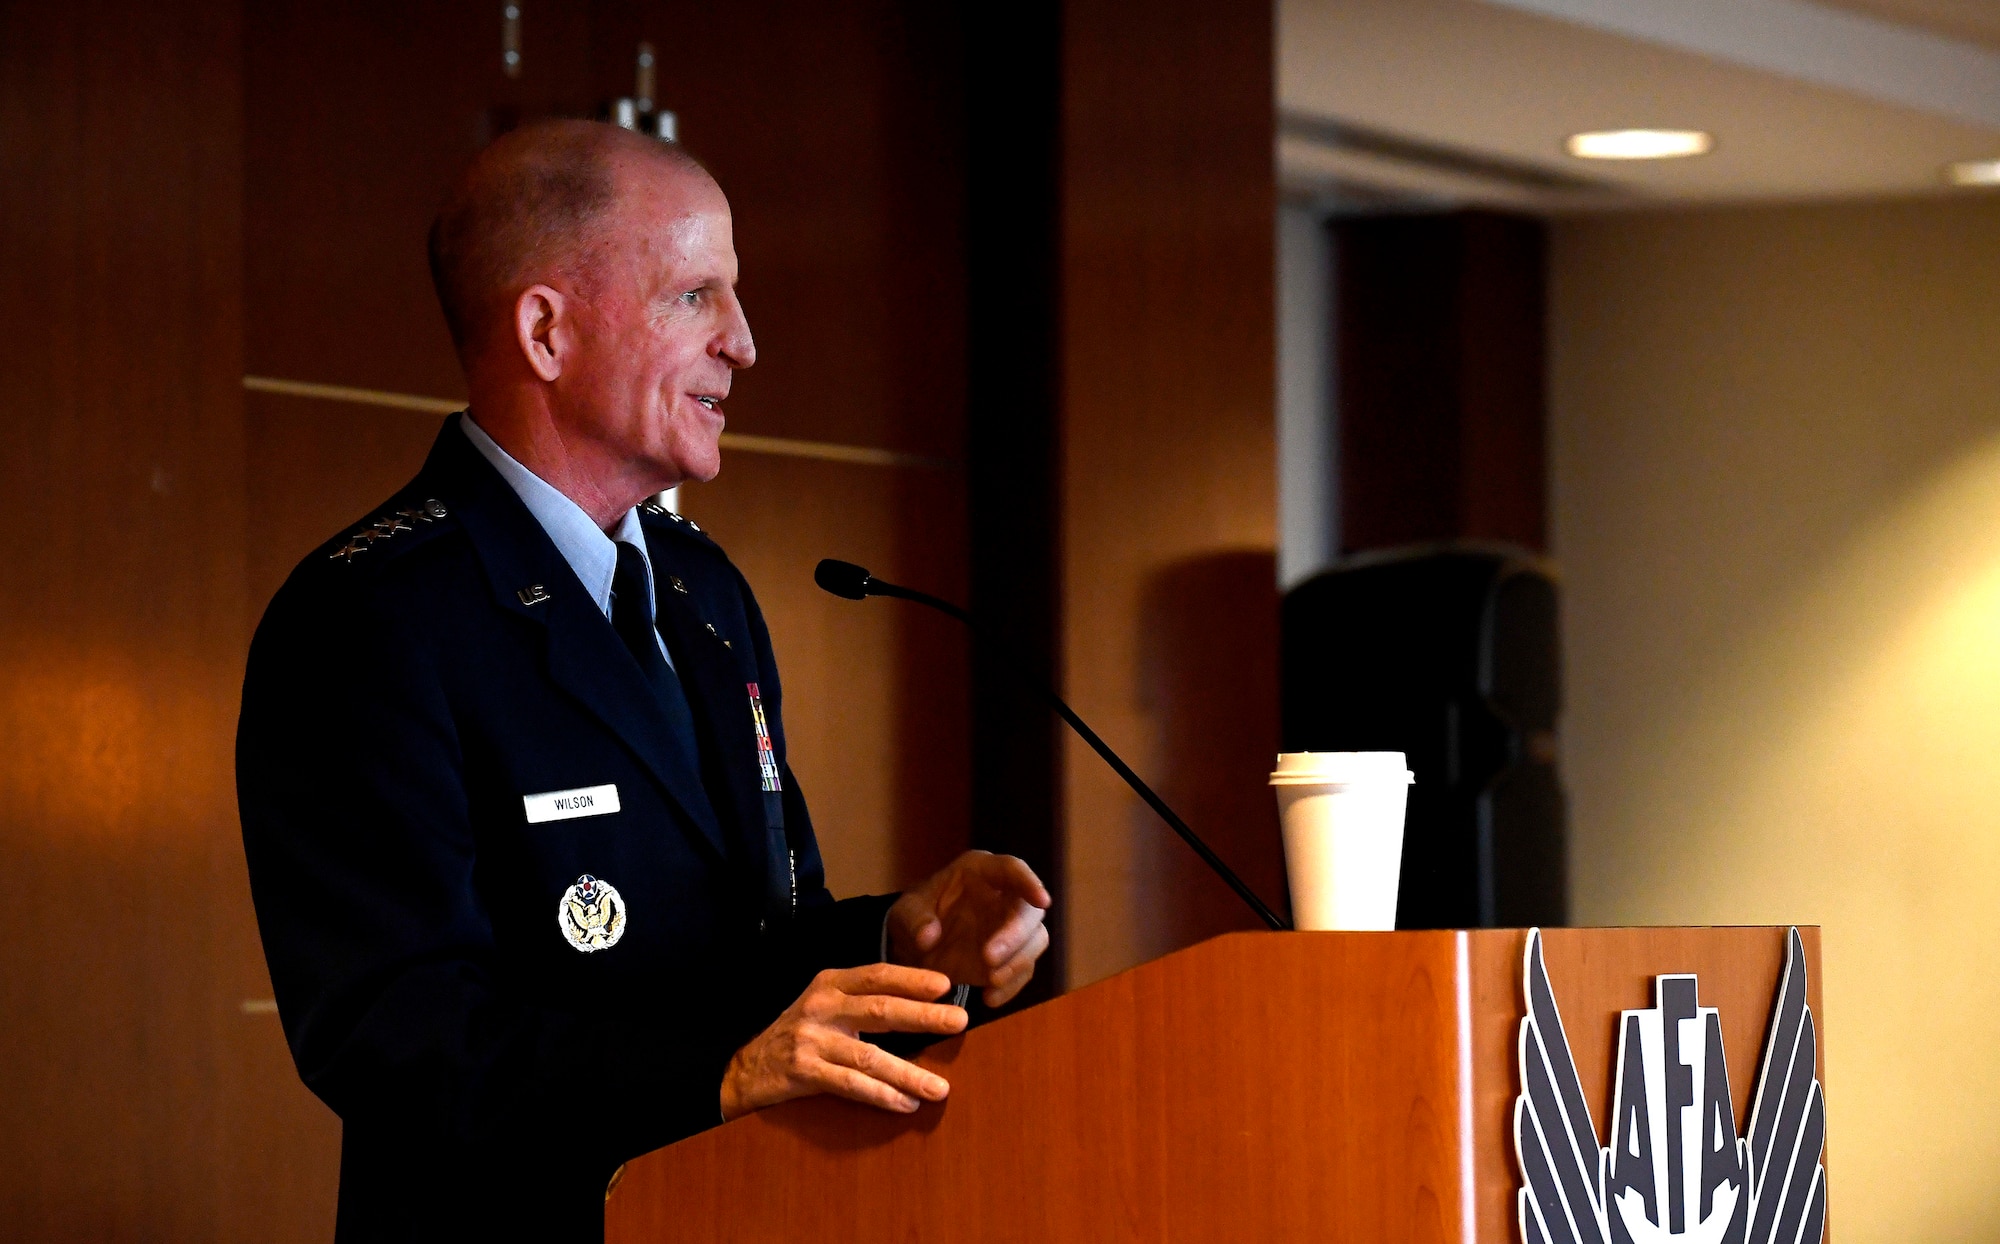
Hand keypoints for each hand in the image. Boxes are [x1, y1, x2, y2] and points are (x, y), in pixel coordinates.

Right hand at [719, 963, 966, 1119]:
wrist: (749, 1066)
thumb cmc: (801, 1033)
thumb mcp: (827, 1005)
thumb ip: (864, 1001)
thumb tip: (925, 1006)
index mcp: (831, 983)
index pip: (878, 975)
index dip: (912, 978)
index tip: (945, 984)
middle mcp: (821, 1005)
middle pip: (880, 1009)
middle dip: (923, 1016)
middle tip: (959, 1021)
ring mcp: (811, 1039)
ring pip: (869, 1056)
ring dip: (908, 1073)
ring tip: (940, 1087)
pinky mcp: (804, 1072)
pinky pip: (850, 1085)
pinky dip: (881, 1096)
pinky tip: (905, 1103)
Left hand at [887, 850, 1051, 1007]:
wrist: (914, 946)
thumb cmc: (914, 916)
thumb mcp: (903, 913)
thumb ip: (914, 920)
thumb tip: (928, 936)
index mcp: (980, 872)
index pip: (1011, 869)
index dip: (1029, 882)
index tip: (1042, 901)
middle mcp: (1003, 896)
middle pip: (1028, 910)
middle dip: (1016, 934)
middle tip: (989, 958)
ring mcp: (1011, 927)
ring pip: (1035, 940)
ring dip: (1017, 962)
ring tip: (990, 981)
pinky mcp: (1011, 957)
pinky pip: (1023, 970)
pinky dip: (1011, 986)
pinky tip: (989, 998)